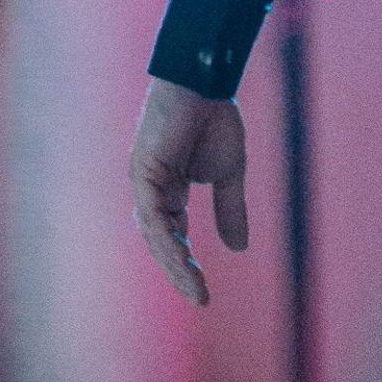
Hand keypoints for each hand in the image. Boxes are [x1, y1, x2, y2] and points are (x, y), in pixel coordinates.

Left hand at [129, 77, 248, 305]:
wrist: (206, 83)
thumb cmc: (215, 118)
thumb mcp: (229, 173)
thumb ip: (229, 209)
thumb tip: (237, 248)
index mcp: (168, 189)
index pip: (173, 236)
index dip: (186, 264)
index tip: (204, 292)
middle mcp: (151, 190)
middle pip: (161, 241)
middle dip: (179, 272)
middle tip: (199, 298)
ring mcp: (144, 183)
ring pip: (156, 235)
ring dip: (174, 265)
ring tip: (194, 289)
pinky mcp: (143, 174)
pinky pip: (154, 217)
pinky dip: (168, 241)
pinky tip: (183, 261)